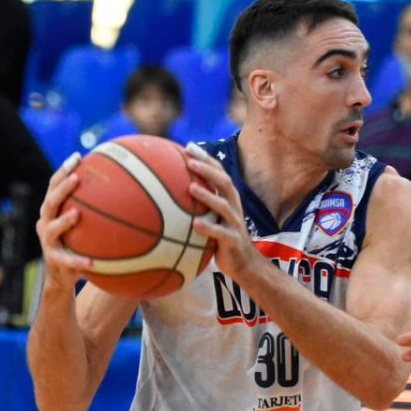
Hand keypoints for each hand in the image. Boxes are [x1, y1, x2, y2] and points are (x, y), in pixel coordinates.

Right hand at [35, 153, 93, 289]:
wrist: (62, 276)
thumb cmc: (78, 245)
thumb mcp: (86, 225)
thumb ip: (97, 210)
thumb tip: (126, 189)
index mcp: (53, 212)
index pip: (54, 187)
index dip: (63, 170)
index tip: (77, 156)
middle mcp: (46, 223)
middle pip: (49, 202)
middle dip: (62, 189)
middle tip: (76, 178)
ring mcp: (48, 242)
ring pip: (51, 228)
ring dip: (63, 220)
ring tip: (77, 213)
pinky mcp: (54, 260)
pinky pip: (66, 260)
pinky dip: (78, 261)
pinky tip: (92, 263)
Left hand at [184, 143, 256, 277]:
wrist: (243, 263)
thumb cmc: (221, 238)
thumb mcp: (212, 218)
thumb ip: (198, 204)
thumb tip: (167, 193)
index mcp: (228, 198)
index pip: (219, 173)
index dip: (206, 159)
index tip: (188, 147)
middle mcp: (234, 207)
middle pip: (224, 182)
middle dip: (208, 170)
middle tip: (189, 162)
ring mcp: (235, 223)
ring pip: (224, 206)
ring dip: (208, 196)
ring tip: (191, 188)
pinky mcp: (233, 241)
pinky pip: (221, 233)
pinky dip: (209, 228)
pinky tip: (195, 225)